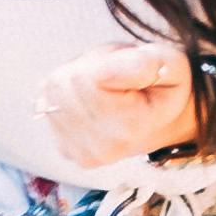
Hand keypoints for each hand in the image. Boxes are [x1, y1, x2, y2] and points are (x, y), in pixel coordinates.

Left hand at [34, 40, 205, 174]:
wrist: (165, 120)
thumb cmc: (164, 86)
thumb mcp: (170, 63)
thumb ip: (143, 64)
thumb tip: (105, 73)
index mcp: (129, 128)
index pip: (82, 77)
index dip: (102, 62)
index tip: (127, 71)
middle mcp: (103, 148)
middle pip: (61, 84)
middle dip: (85, 69)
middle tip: (114, 77)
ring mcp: (83, 154)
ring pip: (50, 93)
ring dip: (73, 81)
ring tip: (105, 88)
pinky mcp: (67, 151)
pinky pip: (46, 106)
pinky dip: (64, 97)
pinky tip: (91, 102)